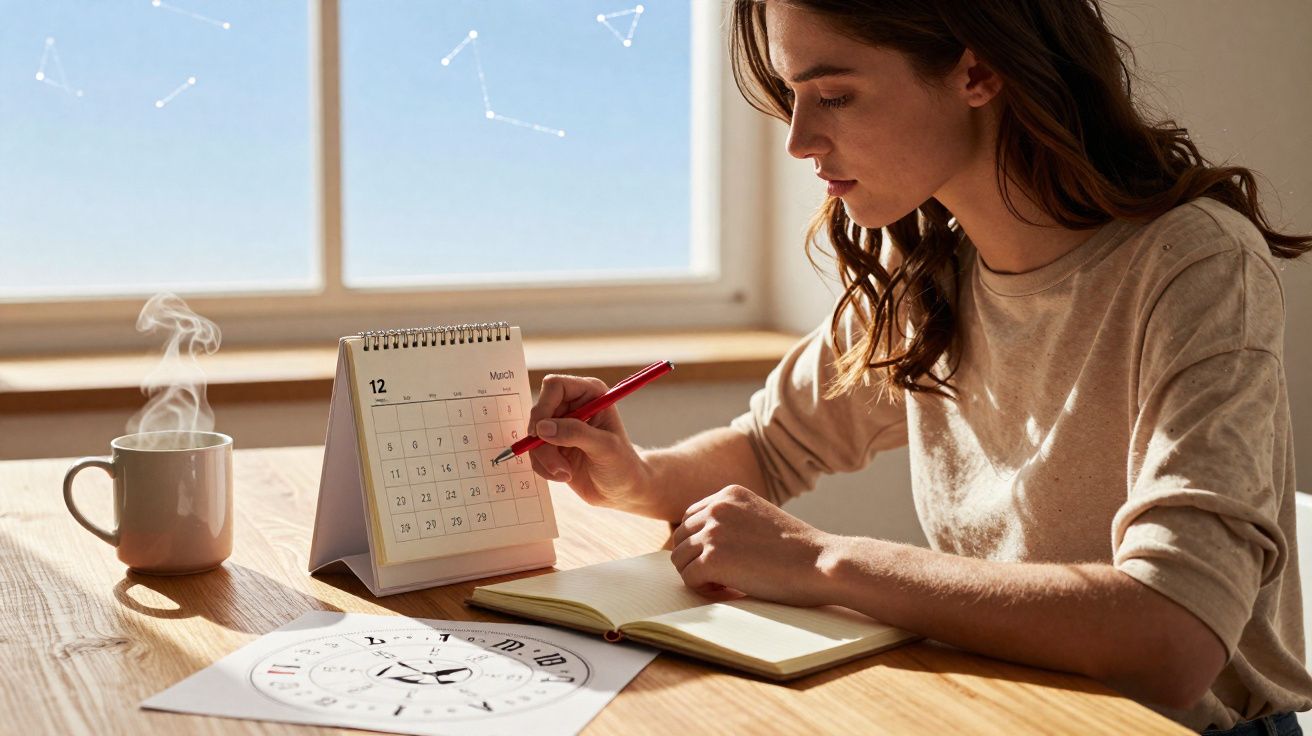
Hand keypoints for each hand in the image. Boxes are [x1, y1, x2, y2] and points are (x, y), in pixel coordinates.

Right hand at [527, 374, 650, 511]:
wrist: (622, 489)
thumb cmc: (623, 465)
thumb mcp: (605, 447)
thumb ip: (576, 433)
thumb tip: (543, 427)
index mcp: (590, 394)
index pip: (555, 386)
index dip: (544, 406)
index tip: (540, 432)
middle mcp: (573, 405)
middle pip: (539, 412)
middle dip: (543, 442)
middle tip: (558, 465)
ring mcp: (561, 426)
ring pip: (533, 435)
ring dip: (545, 459)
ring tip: (565, 473)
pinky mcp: (552, 445)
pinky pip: (534, 452)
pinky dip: (543, 467)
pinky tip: (564, 475)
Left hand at [669, 485, 837, 605]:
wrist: (820, 562)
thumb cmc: (798, 550)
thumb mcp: (760, 518)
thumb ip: (733, 521)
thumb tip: (701, 543)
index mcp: (730, 493)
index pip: (691, 517)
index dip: (701, 542)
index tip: (723, 558)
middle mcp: (717, 507)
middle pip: (680, 538)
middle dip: (696, 559)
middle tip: (723, 576)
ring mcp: (713, 532)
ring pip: (679, 559)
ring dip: (699, 575)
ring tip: (727, 584)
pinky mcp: (713, 559)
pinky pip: (688, 578)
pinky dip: (704, 589)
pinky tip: (729, 591)